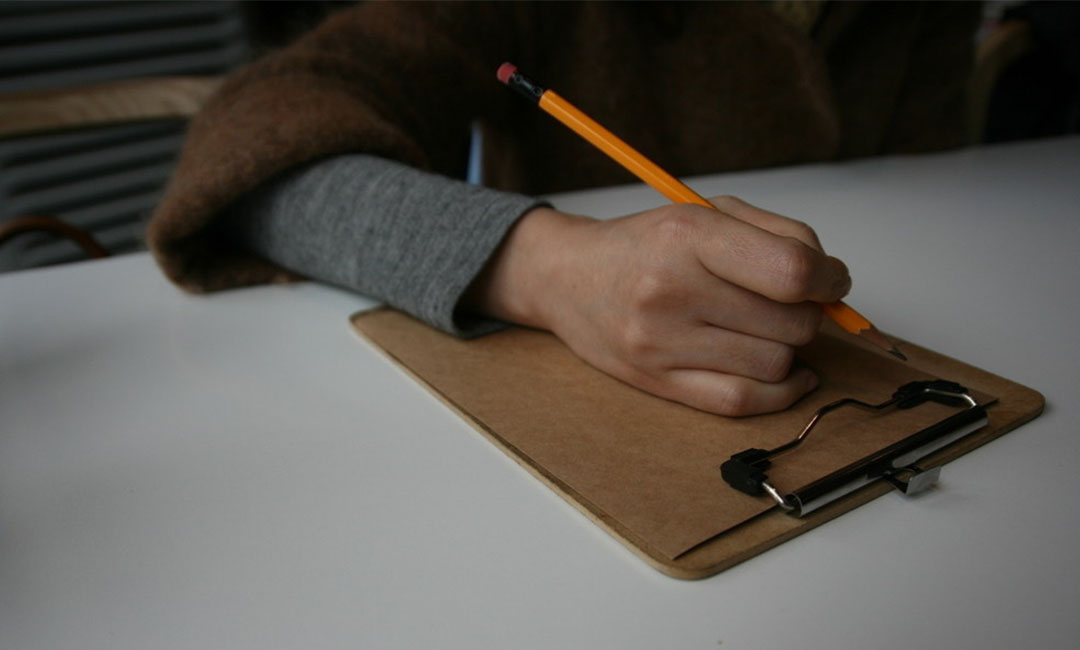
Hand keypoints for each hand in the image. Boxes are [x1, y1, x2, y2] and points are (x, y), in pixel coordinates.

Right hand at [465, 195, 850, 415]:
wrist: (567, 277)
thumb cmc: (644, 244)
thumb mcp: (706, 213)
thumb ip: (778, 235)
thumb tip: (832, 282)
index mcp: (688, 235)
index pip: (790, 271)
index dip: (829, 279)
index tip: (831, 280)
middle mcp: (671, 290)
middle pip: (791, 323)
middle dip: (805, 314)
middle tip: (785, 303)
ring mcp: (661, 342)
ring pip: (775, 363)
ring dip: (787, 349)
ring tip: (763, 328)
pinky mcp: (657, 381)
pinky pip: (743, 401)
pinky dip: (780, 392)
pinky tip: (787, 374)